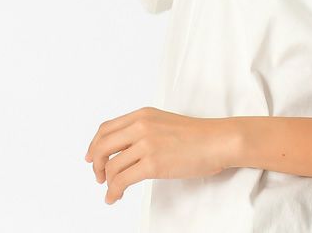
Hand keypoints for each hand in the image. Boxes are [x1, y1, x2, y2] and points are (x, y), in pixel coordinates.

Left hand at [84, 106, 235, 204]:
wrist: (219, 140)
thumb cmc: (198, 135)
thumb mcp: (165, 122)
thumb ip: (144, 130)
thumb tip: (124, 150)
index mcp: (144, 114)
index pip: (106, 128)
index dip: (94, 145)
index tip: (92, 158)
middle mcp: (142, 125)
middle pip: (102, 145)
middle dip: (96, 165)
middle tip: (100, 177)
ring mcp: (147, 144)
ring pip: (110, 166)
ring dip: (107, 182)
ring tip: (113, 190)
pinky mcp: (153, 163)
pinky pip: (121, 181)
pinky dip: (113, 192)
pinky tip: (116, 197)